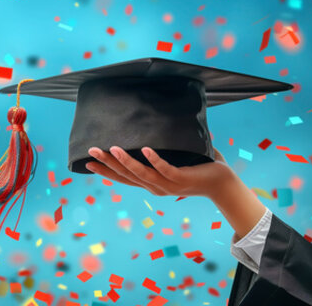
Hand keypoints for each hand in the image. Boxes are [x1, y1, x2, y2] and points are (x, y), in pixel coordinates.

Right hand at [84, 146, 239, 198]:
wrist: (223, 185)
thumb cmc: (200, 169)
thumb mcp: (177, 160)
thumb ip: (165, 149)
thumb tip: (156, 123)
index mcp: (152, 184)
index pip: (124, 179)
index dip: (106, 172)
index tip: (87, 164)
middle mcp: (156, 187)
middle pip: (127, 176)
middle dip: (108, 164)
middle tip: (91, 151)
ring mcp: (168, 185)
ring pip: (142, 173)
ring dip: (126, 161)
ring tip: (112, 148)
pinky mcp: (181, 180)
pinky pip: (165, 169)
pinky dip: (154, 159)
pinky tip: (145, 149)